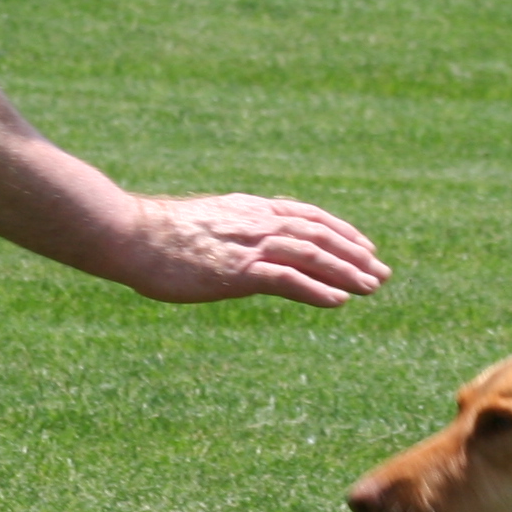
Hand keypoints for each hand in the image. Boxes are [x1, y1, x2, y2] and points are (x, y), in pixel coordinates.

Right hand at [117, 194, 389, 307]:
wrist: (129, 235)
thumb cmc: (153, 236)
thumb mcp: (200, 227)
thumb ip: (226, 234)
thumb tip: (233, 248)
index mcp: (248, 210)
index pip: (306, 216)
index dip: (339, 230)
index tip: (363, 245)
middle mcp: (256, 223)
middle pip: (319, 234)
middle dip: (354, 253)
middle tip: (382, 272)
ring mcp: (248, 245)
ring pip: (311, 254)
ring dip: (346, 271)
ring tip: (372, 287)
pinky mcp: (237, 270)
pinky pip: (286, 278)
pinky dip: (316, 289)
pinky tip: (338, 301)